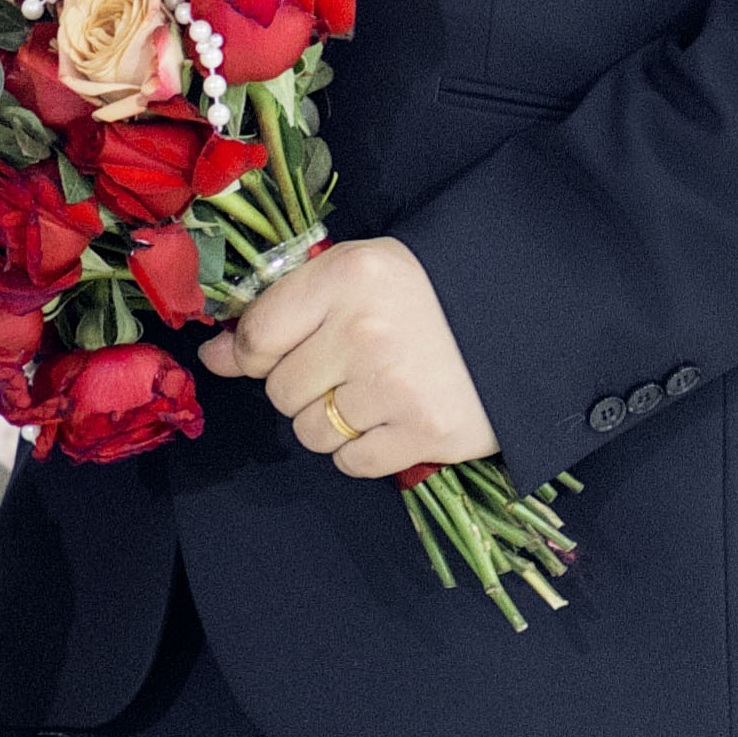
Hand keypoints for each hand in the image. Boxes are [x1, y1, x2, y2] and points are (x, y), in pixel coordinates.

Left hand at [201, 234, 495, 480]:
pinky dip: (362, 450)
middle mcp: (366, 331)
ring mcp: (396, 387)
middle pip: (281, 391)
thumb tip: (214, 357)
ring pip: (310, 432)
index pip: (256, 338)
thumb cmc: (426, 295)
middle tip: (347, 366)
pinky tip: (392, 418)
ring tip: (374, 392)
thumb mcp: (356, 274)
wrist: (523, 320)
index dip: (252, 354)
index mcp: (347, 278)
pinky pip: (351, 462)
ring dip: (331, 421)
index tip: (270, 354)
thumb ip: (282, 308)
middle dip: (303, 386)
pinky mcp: (425, 433)